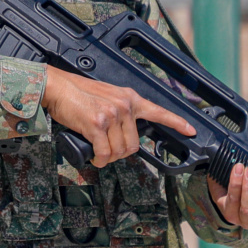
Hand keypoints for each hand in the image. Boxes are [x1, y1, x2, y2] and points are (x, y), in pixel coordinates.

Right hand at [39, 68, 198, 165]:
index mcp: (129, 98)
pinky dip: (99, 160)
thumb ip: (119, 110)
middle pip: (133, 145)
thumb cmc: (76, 93)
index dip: (177, 123)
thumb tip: (122, 133)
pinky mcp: (97, 124)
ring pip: (119, 151)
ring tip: (98, 151)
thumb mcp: (106, 96)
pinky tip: (94, 157)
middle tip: (106, 149)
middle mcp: (124, 105)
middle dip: (120, 153)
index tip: (191, 131)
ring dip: (108, 158)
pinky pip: (104, 153)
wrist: (57, 87)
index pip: (158, 112)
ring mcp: (111, 114)